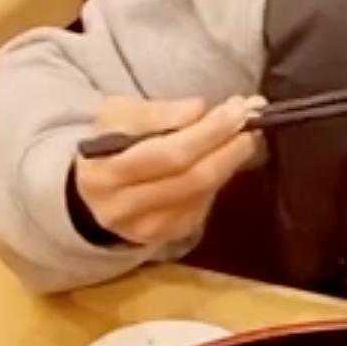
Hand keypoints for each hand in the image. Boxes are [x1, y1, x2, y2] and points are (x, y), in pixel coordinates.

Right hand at [72, 94, 262, 246]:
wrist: (95, 191)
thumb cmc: (110, 144)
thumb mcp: (119, 115)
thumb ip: (157, 112)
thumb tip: (199, 110)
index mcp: (105, 173)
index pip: (167, 153)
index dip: (207, 132)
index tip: (236, 109)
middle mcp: (124, 208)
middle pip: (190, 178)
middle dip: (226, 146)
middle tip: (250, 120)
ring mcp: (147, 228)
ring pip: (201, 193)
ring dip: (229, 161)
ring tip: (243, 134)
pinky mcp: (166, 236)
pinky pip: (202, 204)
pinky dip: (217, 178)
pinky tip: (222, 158)